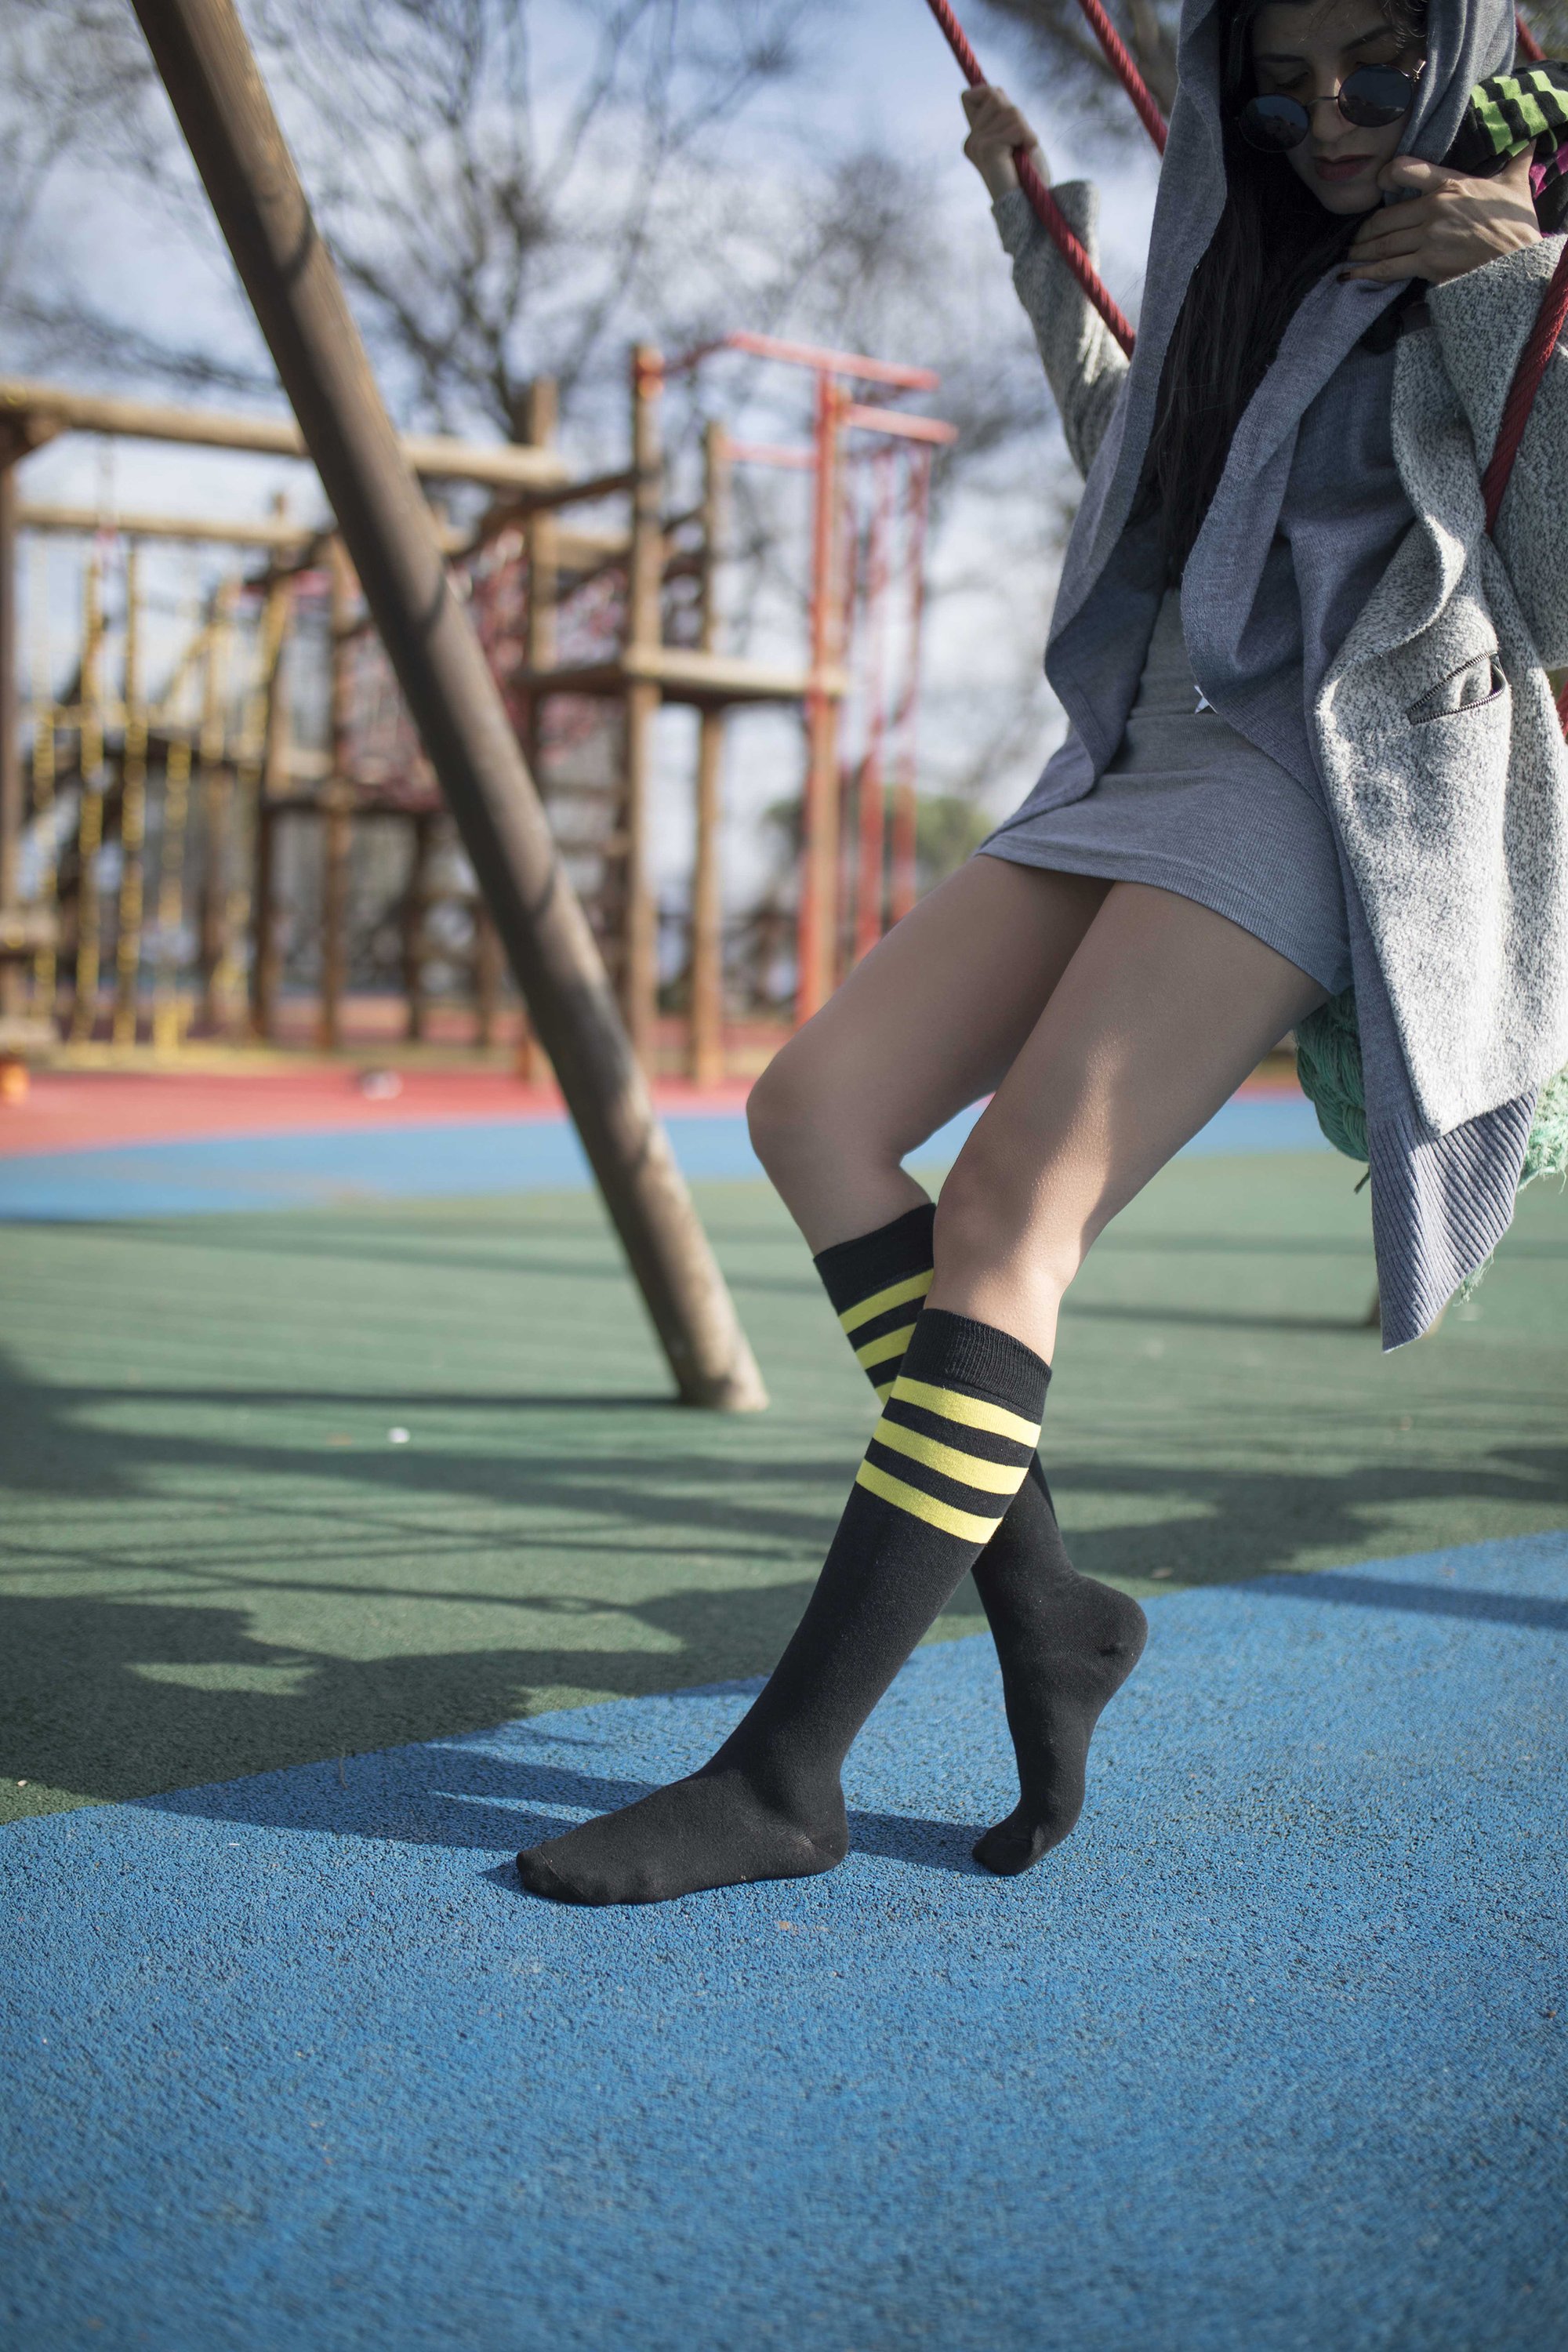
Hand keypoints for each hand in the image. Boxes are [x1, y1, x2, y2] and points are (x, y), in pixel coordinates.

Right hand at [962, 84, 1047, 201]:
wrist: (1031, 207)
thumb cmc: (1028, 175)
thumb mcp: (1015, 134)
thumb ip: (1002, 113)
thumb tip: (993, 89)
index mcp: (975, 138)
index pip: (974, 94)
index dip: (993, 96)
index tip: (1010, 121)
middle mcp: (972, 141)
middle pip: (994, 96)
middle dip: (1016, 116)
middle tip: (1020, 145)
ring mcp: (977, 144)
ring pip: (1009, 110)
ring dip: (1025, 130)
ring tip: (1023, 153)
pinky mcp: (987, 148)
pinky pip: (1015, 125)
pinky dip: (1028, 138)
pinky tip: (1025, 156)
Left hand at [1340, 149, 1540, 286]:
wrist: (1519, 260)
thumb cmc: (1517, 224)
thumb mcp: (1515, 185)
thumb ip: (1516, 163)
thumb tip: (1530, 143)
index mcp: (1450, 184)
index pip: (1406, 169)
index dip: (1387, 176)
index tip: (1379, 185)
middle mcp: (1433, 207)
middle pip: (1386, 216)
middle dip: (1366, 229)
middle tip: (1356, 237)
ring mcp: (1428, 236)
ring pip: (1383, 242)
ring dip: (1362, 250)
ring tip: (1350, 255)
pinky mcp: (1427, 263)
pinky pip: (1388, 267)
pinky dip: (1366, 273)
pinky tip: (1350, 276)